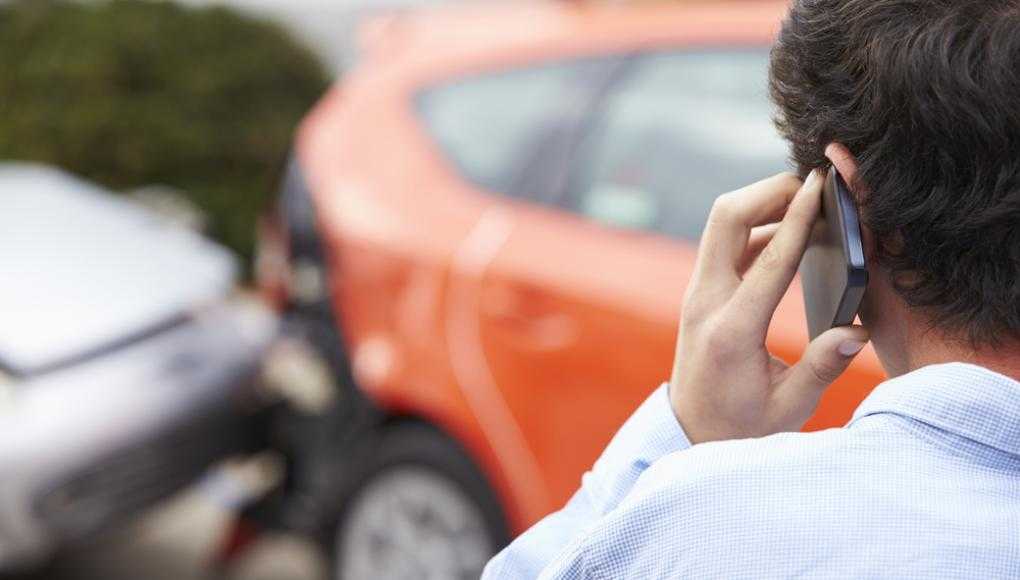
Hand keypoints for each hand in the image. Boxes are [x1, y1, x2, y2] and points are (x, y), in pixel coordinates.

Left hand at [669, 171, 868, 443]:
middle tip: (812, 187)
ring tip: (808, 204)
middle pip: (726, 218)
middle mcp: (706, 302)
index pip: (769, 260)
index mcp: (732, 331)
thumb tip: (858, 331)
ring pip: (722, 224)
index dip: (797, 217)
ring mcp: (698, 294)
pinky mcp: (701, 292)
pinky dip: (756, 226)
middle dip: (768, 191)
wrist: (689, 432)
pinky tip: (790, 234)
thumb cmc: (742, 426)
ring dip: (761, 203)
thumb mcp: (789, 407)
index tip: (819, 184)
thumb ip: (822, 367)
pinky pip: (724, 243)